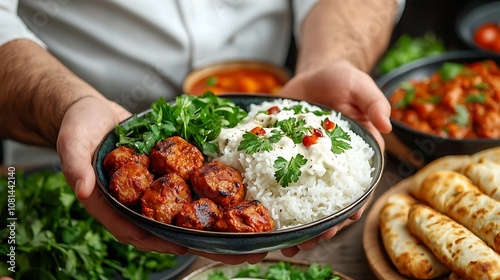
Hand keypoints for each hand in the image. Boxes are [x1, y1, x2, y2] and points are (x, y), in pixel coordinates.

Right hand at [56, 96, 265, 263]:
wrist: (94, 111)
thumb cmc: (78, 128)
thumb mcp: (72, 143)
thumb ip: (75, 166)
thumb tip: (84, 189)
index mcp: (113, 204)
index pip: (135, 230)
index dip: (158, 241)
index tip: (183, 246)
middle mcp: (136, 202)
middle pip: (168, 227)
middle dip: (201, 241)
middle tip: (234, 252)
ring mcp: (152, 189)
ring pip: (182, 211)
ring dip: (211, 223)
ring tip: (244, 234)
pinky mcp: (165, 174)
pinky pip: (187, 187)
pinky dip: (207, 194)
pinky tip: (232, 198)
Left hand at [277, 60, 390, 255]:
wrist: (311, 76)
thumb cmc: (341, 81)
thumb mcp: (359, 84)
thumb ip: (374, 101)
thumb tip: (387, 124)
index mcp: (357, 156)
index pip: (359, 188)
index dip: (353, 207)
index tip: (343, 222)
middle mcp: (332, 167)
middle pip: (330, 202)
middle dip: (322, 224)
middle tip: (308, 240)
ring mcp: (306, 167)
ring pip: (304, 199)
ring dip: (297, 222)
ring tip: (285, 241)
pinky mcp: (284, 161)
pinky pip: (278, 182)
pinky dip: (273, 198)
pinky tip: (264, 214)